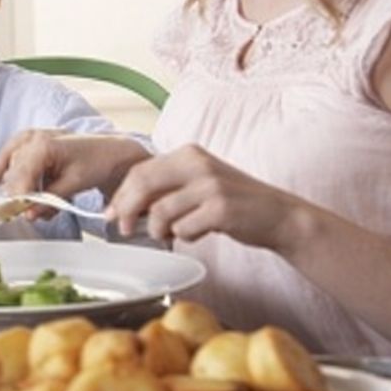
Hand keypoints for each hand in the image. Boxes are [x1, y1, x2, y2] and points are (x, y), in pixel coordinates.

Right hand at [0, 130, 148, 213]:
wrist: (110, 151)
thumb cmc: (97, 161)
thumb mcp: (73, 184)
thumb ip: (48, 200)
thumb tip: (28, 213)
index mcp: (44, 145)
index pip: (21, 176)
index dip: (19, 197)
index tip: (21, 213)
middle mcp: (33, 138)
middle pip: (13, 173)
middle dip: (20, 195)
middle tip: (30, 212)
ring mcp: (30, 138)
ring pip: (10, 167)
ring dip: (21, 188)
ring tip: (38, 204)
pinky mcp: (29, 142)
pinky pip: (9, 157)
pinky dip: (9, 174)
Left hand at [108, 144, 299, 247]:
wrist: (280, 216)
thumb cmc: (233, 203)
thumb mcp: (198, 185)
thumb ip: (165, 189)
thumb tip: (122, 207)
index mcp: (188, 154)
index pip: (139, 171)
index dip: (120, 195)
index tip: (110, 214)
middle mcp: (197, 164)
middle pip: (142, 185)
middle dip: (126, 211)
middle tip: (124, 230)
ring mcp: (210, 185)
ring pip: (160, 211)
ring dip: (159, 230)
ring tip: (172, 233)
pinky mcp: (221, 209)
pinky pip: (183, 229)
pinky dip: (185, 236)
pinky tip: (199, 233)